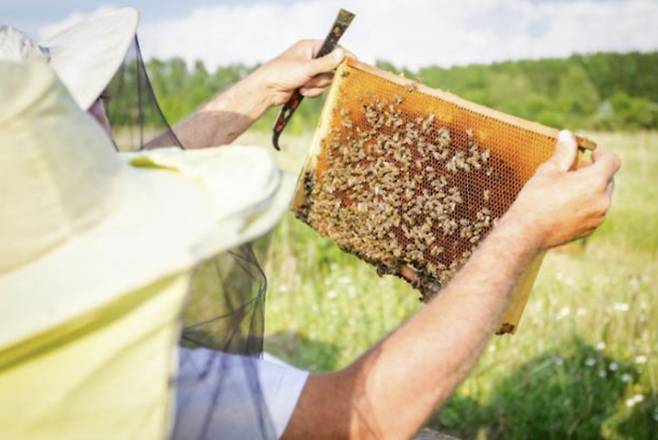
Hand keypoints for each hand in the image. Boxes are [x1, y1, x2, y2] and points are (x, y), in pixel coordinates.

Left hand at [251, 39, 352, 105]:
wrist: (267, 90)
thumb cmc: (283, 73)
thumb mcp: (307, 68)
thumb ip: (326, 62)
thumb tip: (342, 54)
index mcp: (310, 46)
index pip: (333, 48)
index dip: (344, 55)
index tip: (355, 62)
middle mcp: (311, 57)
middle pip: (331, 67)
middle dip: (323, 76)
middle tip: (314, 78)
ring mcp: (309, 71)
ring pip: (326, 80)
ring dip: (316, 85)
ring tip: (303, 85)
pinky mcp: (307, 82)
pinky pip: (319, 88)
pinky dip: (312, 91)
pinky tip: (301, 91)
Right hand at [505, 130, 620, 249]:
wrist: (527, 232)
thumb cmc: (536, 199)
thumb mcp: (549, 171)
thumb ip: (564, 152)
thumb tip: (567, 135)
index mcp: (594, 181)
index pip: (612, 161)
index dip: (602, 154)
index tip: (590, 154)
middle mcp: (602, 200)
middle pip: (608, 179)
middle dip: (594, 172)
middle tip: (574, 171)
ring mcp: (597, 216)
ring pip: (601, 197)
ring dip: (590, 190)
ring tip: (567, 189)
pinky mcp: (590, 229)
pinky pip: (594, 212)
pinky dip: (585, 205)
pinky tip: (565, 205)